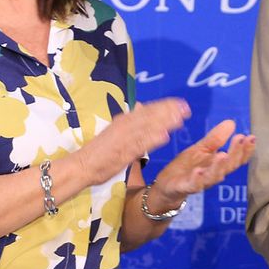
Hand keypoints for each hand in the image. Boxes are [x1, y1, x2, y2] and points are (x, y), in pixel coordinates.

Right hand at [74, 98, 190, 185]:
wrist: (83, 165)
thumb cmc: (100, 150)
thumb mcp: (116, 129)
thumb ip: (130, 120)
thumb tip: (140, 105)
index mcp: (123, 120)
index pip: (147, 110)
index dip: (165, 105)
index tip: (180, 103)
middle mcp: (125, 126)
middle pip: (150, 116)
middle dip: (169, 111)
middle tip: (186, 108)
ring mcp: (124, 139)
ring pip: (147, 128)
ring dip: (164, 123)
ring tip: (180, 119)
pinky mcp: (123, 153)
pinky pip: (140, 145)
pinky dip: (152, 140)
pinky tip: (165, 137)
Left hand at [149, 120, 255, 206]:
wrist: (167, 186)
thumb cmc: (187, 168)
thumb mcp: (201, 149)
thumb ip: (216, 138)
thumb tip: (231, 123)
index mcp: (217, 165)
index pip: (236, 158)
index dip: (245, 149)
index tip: (251, 137)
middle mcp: (212, 175)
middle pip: (228, 166)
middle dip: (236, 153)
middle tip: (241, 139)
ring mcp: (199, 182)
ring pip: (213, 177)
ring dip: (219, 166)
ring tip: (223, 154)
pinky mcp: (184, 187)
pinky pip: (192, 184)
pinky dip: (197, 179)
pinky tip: (199, 171)